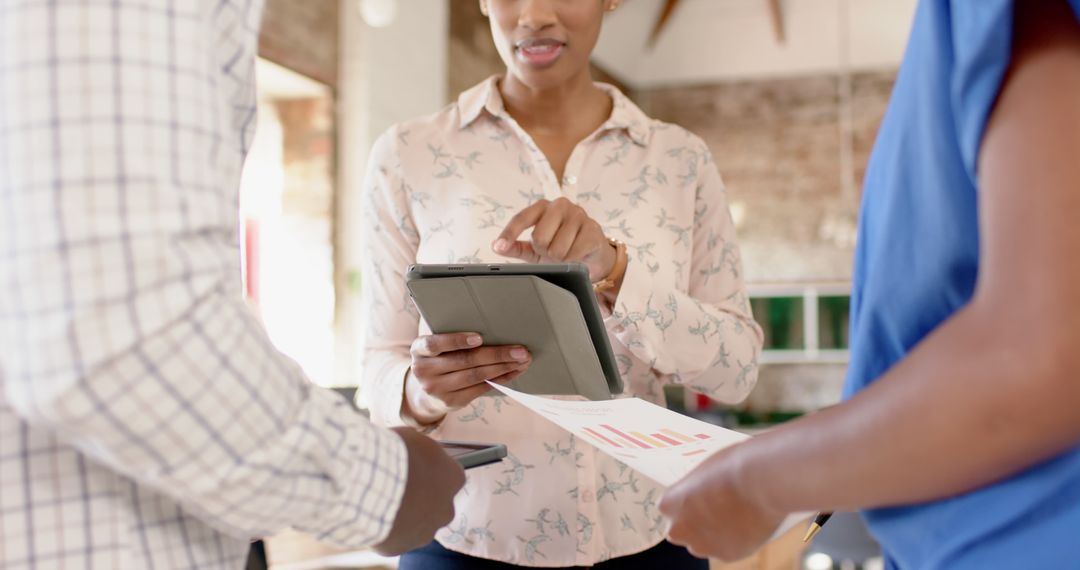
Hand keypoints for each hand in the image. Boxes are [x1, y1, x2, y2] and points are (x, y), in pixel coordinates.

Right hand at [374, 427, 464, 554]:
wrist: (368, 481)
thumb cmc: (393, 454)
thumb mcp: (413, 440)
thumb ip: (422, 453)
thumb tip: (418, 453)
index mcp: (453, 478)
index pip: (451, 476)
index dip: (433, 473)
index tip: (418, 469)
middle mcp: (446, 508)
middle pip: (436, 504)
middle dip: (421, 498)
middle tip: (398, 486)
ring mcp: (425, 531)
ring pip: (417, 524)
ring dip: (404, 515)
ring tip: (380, 499)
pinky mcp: (401, 546)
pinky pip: (394, 537)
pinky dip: (385, 528)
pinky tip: (371, 513)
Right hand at [406, 333, 531, 422]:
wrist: (426, 392)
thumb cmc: (438, 359)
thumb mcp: (436, 346)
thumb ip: (451, 338)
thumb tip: (491, 327)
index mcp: (419, 350)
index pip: (435, 344)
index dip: (457, 341)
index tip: (479, 337)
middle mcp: (424, 370)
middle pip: (465, 361)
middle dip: (496, 354)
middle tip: (519, 350)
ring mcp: (437, 389)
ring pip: (476, 376)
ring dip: (503, 367)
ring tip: (522, 361)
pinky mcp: (452, 401)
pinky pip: (480, 389)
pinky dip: (500, 379)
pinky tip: (512, 372)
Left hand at [493, 198, 615, 281]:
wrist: (591, 255)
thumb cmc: (561, 247)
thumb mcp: (535, 249)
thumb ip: (516, 246)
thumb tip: (495, 246)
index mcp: (542, 207)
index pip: (521, 218)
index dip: (509, 234)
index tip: (499, 246)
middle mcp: (560, 205)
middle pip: (539, 237)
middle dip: (543, 250)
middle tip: (551, 250)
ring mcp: (578, 214)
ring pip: (557, 248)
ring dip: (559, 258)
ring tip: (565, 253)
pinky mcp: (593, 229)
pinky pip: (573, 253)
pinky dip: (572, 260)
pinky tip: (577, 254)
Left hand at [659, 447, 785, 561]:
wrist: (761, 483)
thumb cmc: (733, 467)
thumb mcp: (703, 471)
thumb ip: (695, 490)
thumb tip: (701, 493)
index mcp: (669, 504)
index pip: (670, 508)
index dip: (687, 501)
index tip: (701, 496)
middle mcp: (680, 529)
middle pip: (681, 529)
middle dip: (695, 522)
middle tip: (717, 507)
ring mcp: (703, 545)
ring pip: (703, 543)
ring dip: (713, 534)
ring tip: (736, 514)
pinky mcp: (727, 555)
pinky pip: (726, 549)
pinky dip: (735, 540)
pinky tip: (747, 523)